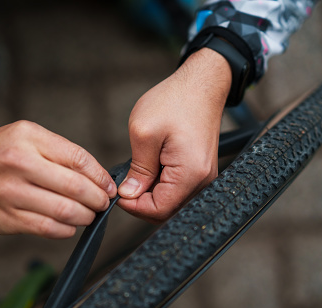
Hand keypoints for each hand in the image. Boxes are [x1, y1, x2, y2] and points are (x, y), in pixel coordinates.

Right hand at [0, 120, 116, 237]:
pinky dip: (65, 230)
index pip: (78, 159)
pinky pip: (46, 228)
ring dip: (84, 216)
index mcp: (28, 139)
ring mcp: (10, 193)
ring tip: (88, 214)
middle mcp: (18, 164)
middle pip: (74, 187)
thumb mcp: (27, 136)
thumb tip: (97, 177)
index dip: (100, 176)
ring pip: (63, 211)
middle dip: (97, 199)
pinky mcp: (5, 218)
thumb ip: (59, 152)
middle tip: (103, 203)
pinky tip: (69, 225)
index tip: (109, 186)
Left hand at [117, 48, 231, 222]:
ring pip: (171, 202)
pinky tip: (151, 168)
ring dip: (150, 193)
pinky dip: (161, 185)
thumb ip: (137, 169)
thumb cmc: (175, 100)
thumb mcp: (144, 132)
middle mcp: (202, 181)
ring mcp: (203, 177)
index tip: (118, 194)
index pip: (159, 210)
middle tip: (125, 184)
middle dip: (141, 202)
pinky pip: (178, 189)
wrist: (201, 84)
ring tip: (138, 172)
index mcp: (190, 173)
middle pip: (167, 210)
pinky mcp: (200, 171)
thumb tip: (128, 194)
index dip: (134, 206)